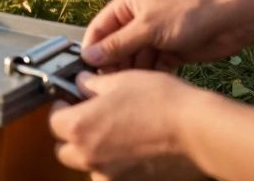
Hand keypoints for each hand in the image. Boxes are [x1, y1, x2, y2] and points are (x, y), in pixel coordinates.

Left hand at [49, 71, 205, 180]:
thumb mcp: (121, 81)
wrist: (199, 131)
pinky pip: (112, 177)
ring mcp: (111, 176)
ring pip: (88, 167)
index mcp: (81, 128)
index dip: (61, 109)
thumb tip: (81, 83)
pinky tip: (131, 152)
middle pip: (65, 150)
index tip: (70, 102)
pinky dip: (115, 167)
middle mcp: (90, 157)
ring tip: (114, 136)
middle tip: (89, 119)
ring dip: (93, 154)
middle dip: (73, 135)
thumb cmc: (162, 102)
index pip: (54, 122)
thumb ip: (93, 85)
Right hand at [82, 0, 251, 70]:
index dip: (92, 49)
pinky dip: (149, 74)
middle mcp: (138, 19)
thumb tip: (89, 58)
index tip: (86, 71)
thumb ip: (117, 44)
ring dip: (132, 71)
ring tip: (129, 87)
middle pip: (115, 46)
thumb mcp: (147, 28)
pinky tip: (148, 86)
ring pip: (133, 58)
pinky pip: (151, 65)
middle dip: (113, 63)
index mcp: (127, 4)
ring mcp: (154, 35)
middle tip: (109, 85)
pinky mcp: (170, 50)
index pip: (99, 28)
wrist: (233, 19)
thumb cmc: (189, 12)